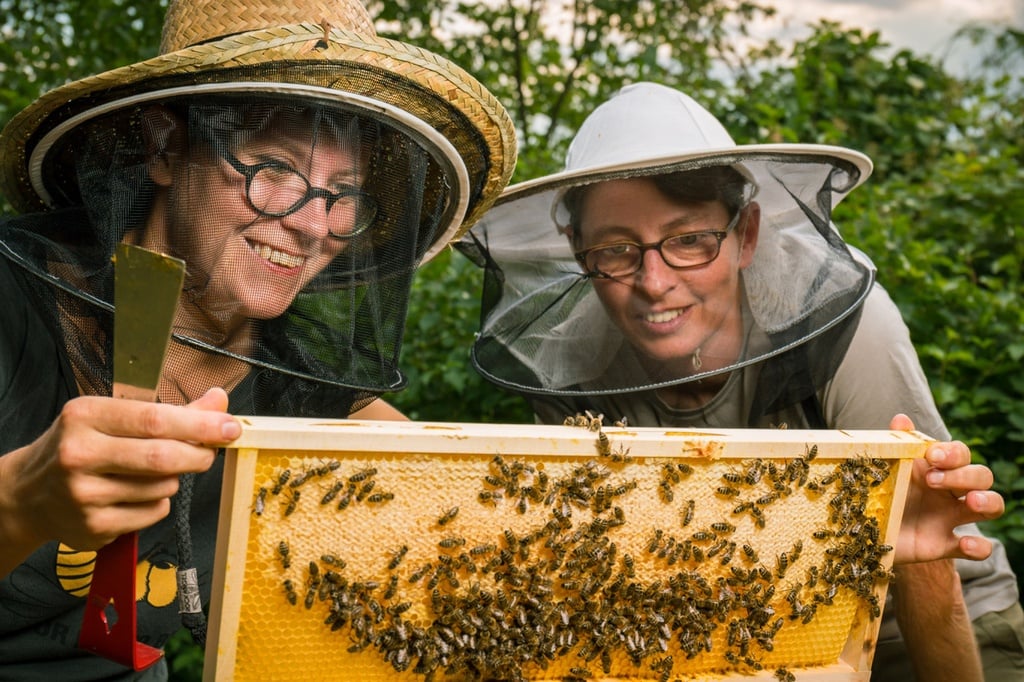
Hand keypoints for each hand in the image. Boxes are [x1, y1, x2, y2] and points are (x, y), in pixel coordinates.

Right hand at [0, 388, 240, 572]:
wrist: (28, 494)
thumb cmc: (82, 446)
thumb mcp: (113, 417)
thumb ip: (170, 411)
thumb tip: (219, 400)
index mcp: (86, 416)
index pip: (154, 420)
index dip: (200, 424)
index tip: (229, 427)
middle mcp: (80, 454)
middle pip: (163, 457)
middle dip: (198, 454)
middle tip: (210, 451)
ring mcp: (84, 495)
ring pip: (163, 487)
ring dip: (175, 479)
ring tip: (153, 472)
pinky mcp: (93, 527)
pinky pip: (153, 512)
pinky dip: (159, 502)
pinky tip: (136, 495)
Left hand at [890, 413, 1003, 563]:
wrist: (862, 531)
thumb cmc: (875, 493)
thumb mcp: (881, 470)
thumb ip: (894, 447)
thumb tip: (901, 419)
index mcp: (935, 468)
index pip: (960, 453)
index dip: (952, 453)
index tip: (933, 456)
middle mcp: (950, 491)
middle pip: (981, 476)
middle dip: (964, 476)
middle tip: (933, 481)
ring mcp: (951, 518)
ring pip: (993, 505)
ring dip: (988, 501)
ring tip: (971, 502)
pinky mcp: (947, 545)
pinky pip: (979, 548)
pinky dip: (980, 546)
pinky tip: (966, 544)